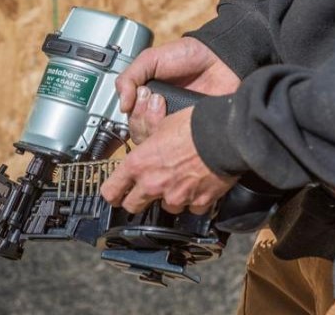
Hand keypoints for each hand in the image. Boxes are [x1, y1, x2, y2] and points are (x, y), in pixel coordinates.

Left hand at [101, 108, 237, 214]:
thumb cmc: (194, 126)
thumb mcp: (162, 125)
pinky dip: (194, 201)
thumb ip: (150, 140)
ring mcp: (176, 197)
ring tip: (180, 182)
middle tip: (143, 193)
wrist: (224, 135)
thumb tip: (147, 140)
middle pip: (133, 206)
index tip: (114, 194)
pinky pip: (192, 208)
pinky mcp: (198, 203)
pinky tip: (199, 186)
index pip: (111, 191)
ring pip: (166, 208)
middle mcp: (153, 184)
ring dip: (170, 198)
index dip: (111, 194)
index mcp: (139, 164)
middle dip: (136, 200)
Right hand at [117, 37, 239, 143]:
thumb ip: (129, 78)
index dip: (133, 113)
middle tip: (155, 97)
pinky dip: (172, 132)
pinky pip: (176, 143)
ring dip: (154, 123)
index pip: (131, 121)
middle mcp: (160, 117)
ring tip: (163, 102)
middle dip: (142, 117)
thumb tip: (122, 106)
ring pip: (155, 142)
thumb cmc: (186, 56)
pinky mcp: (191, 131)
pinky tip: (177, 115)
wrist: (218, 58)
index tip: (142, 95)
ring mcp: (175, 126)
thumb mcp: (150, 60)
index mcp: (147, 102)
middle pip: (140, 135)